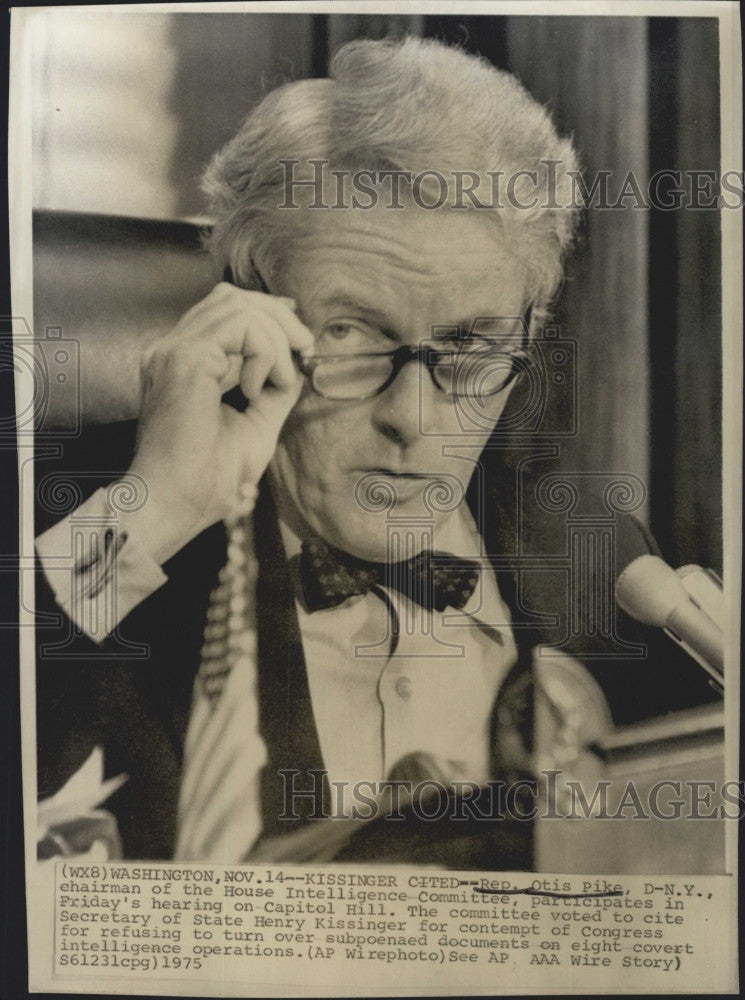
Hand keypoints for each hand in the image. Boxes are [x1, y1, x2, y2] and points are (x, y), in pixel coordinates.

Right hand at [125, 282, 313, 557]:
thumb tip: (298, 364)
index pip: (225, 310)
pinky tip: (259, 389)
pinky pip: (241, 327)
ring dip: (275, 340)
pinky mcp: (186, 359)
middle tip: (303, 354)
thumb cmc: (208, 478)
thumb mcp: (256, 424)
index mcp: (182, 362)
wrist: (177, 504)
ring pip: (239, 306)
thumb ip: (275, 390)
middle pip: (233, 298)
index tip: (299, 345)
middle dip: (279, 320)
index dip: (269, 316)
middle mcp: (172, 349)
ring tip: (275, 384)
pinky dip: (265, 353)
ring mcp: (174, 350)